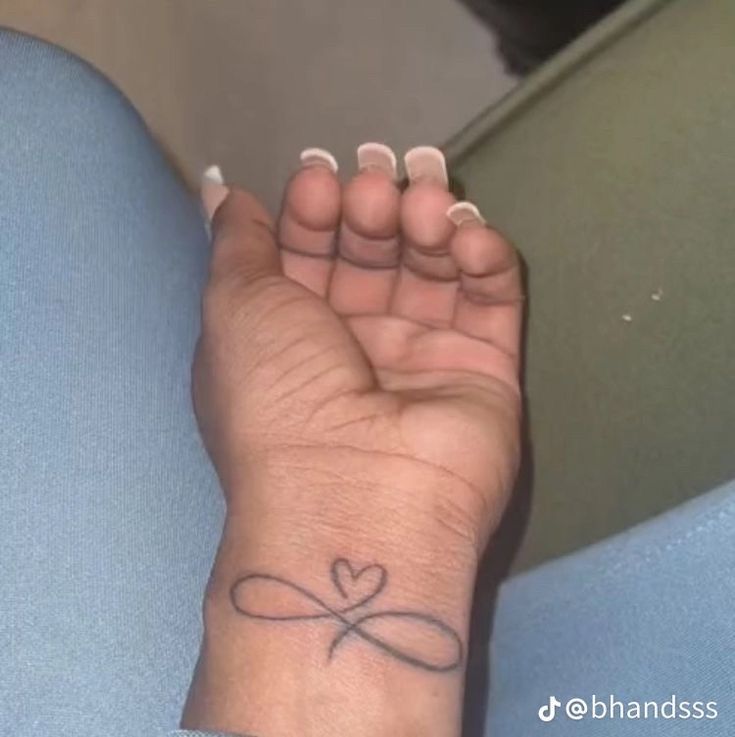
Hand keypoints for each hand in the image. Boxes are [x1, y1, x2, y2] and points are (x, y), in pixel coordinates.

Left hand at [194, 146, 521, 557]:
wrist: (354, 497)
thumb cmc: (277, 396)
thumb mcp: (235, 308)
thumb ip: (237, 244)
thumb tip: (223, 197)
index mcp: (290, 334)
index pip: (309, 252)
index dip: (313, 211)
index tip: (319, 179)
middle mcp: (355, 346)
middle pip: (373, 254)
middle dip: (373, 209)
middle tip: (375, 188)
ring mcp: (423, 358)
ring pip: (434, 269)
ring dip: (430, 223)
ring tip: (424, 207)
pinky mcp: (485, 371)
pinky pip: (492, 300)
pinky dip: (484, 258)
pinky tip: (466, 237)